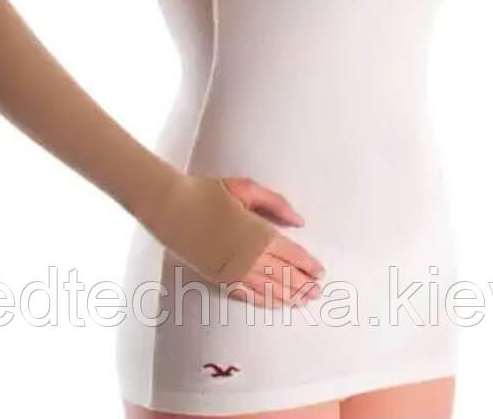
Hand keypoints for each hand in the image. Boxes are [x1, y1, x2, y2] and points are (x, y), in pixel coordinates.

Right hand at [218, 176, 324, 307]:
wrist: (172, 208)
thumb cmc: (207, 193)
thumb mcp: (245, 188)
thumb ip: (275, 203)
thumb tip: (298, 220)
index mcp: (261, 234)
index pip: (294, 255)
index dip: (309, 265)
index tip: (320, 272)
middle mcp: (251, 259)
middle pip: (286, 277)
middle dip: (303, 285)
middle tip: (317, 292)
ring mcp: (235, 273)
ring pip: (270, 290)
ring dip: (289, 297)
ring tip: (303, 301)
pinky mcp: (221, 280)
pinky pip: (249, 296)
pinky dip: (266, 301)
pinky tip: (275, 303)